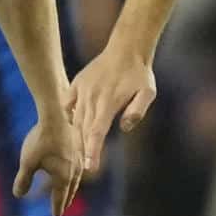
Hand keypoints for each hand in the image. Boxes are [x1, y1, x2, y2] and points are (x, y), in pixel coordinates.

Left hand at [13, 105, 83, 215]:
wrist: (54, 118)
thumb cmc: (40, 141)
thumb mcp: (27, 162)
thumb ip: (23, 180)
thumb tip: (18, 195)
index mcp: (63, 177)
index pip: (59, 198)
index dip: (56, 207)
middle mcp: (75, 171)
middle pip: (70, 190)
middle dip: (65, 199)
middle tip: (62, 207)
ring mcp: (79, 160)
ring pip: (76, 179)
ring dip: (71, 188)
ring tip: (68, 192)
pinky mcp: (80, 149)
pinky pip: (78, 167)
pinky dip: (74, 175)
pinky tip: (72, 170)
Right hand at [69, 44, 155, 170]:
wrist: (126, 48)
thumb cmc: (139, 73)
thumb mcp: (148, 92)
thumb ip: (137, 110)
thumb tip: (124, 128)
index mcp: (107, 102)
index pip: (97, 132)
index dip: (92, 151)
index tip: (90, 167)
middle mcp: (92, 97)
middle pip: (83, 130)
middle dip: (82, 150)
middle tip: (84, 167)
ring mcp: (82, 90)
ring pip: (74, 119)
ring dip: (75, 137)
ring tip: (78, 152)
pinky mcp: (77, 84)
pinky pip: (67, 104)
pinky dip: (68, 116)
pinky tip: (72, 125)